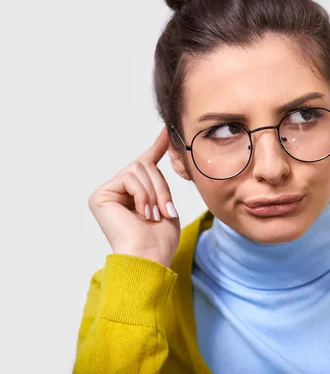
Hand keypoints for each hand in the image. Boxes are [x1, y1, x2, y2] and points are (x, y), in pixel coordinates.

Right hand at [88, 126, 180, 266]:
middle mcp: (117, 190)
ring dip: (154, 192)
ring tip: (154, 214)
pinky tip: (142, 213)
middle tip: (165, 210)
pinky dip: (142, 194)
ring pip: (139, 169)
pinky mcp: (100, 195)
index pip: (145, 164)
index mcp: (133, 193)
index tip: (169, 131)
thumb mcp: (165, 203)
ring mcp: (107, 192)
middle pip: (144, 165)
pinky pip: (130, 178)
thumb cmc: (160, 239)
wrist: (149, 257)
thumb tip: (164, 155)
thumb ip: (160, 181)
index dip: (158, 146)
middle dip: (161, 186)